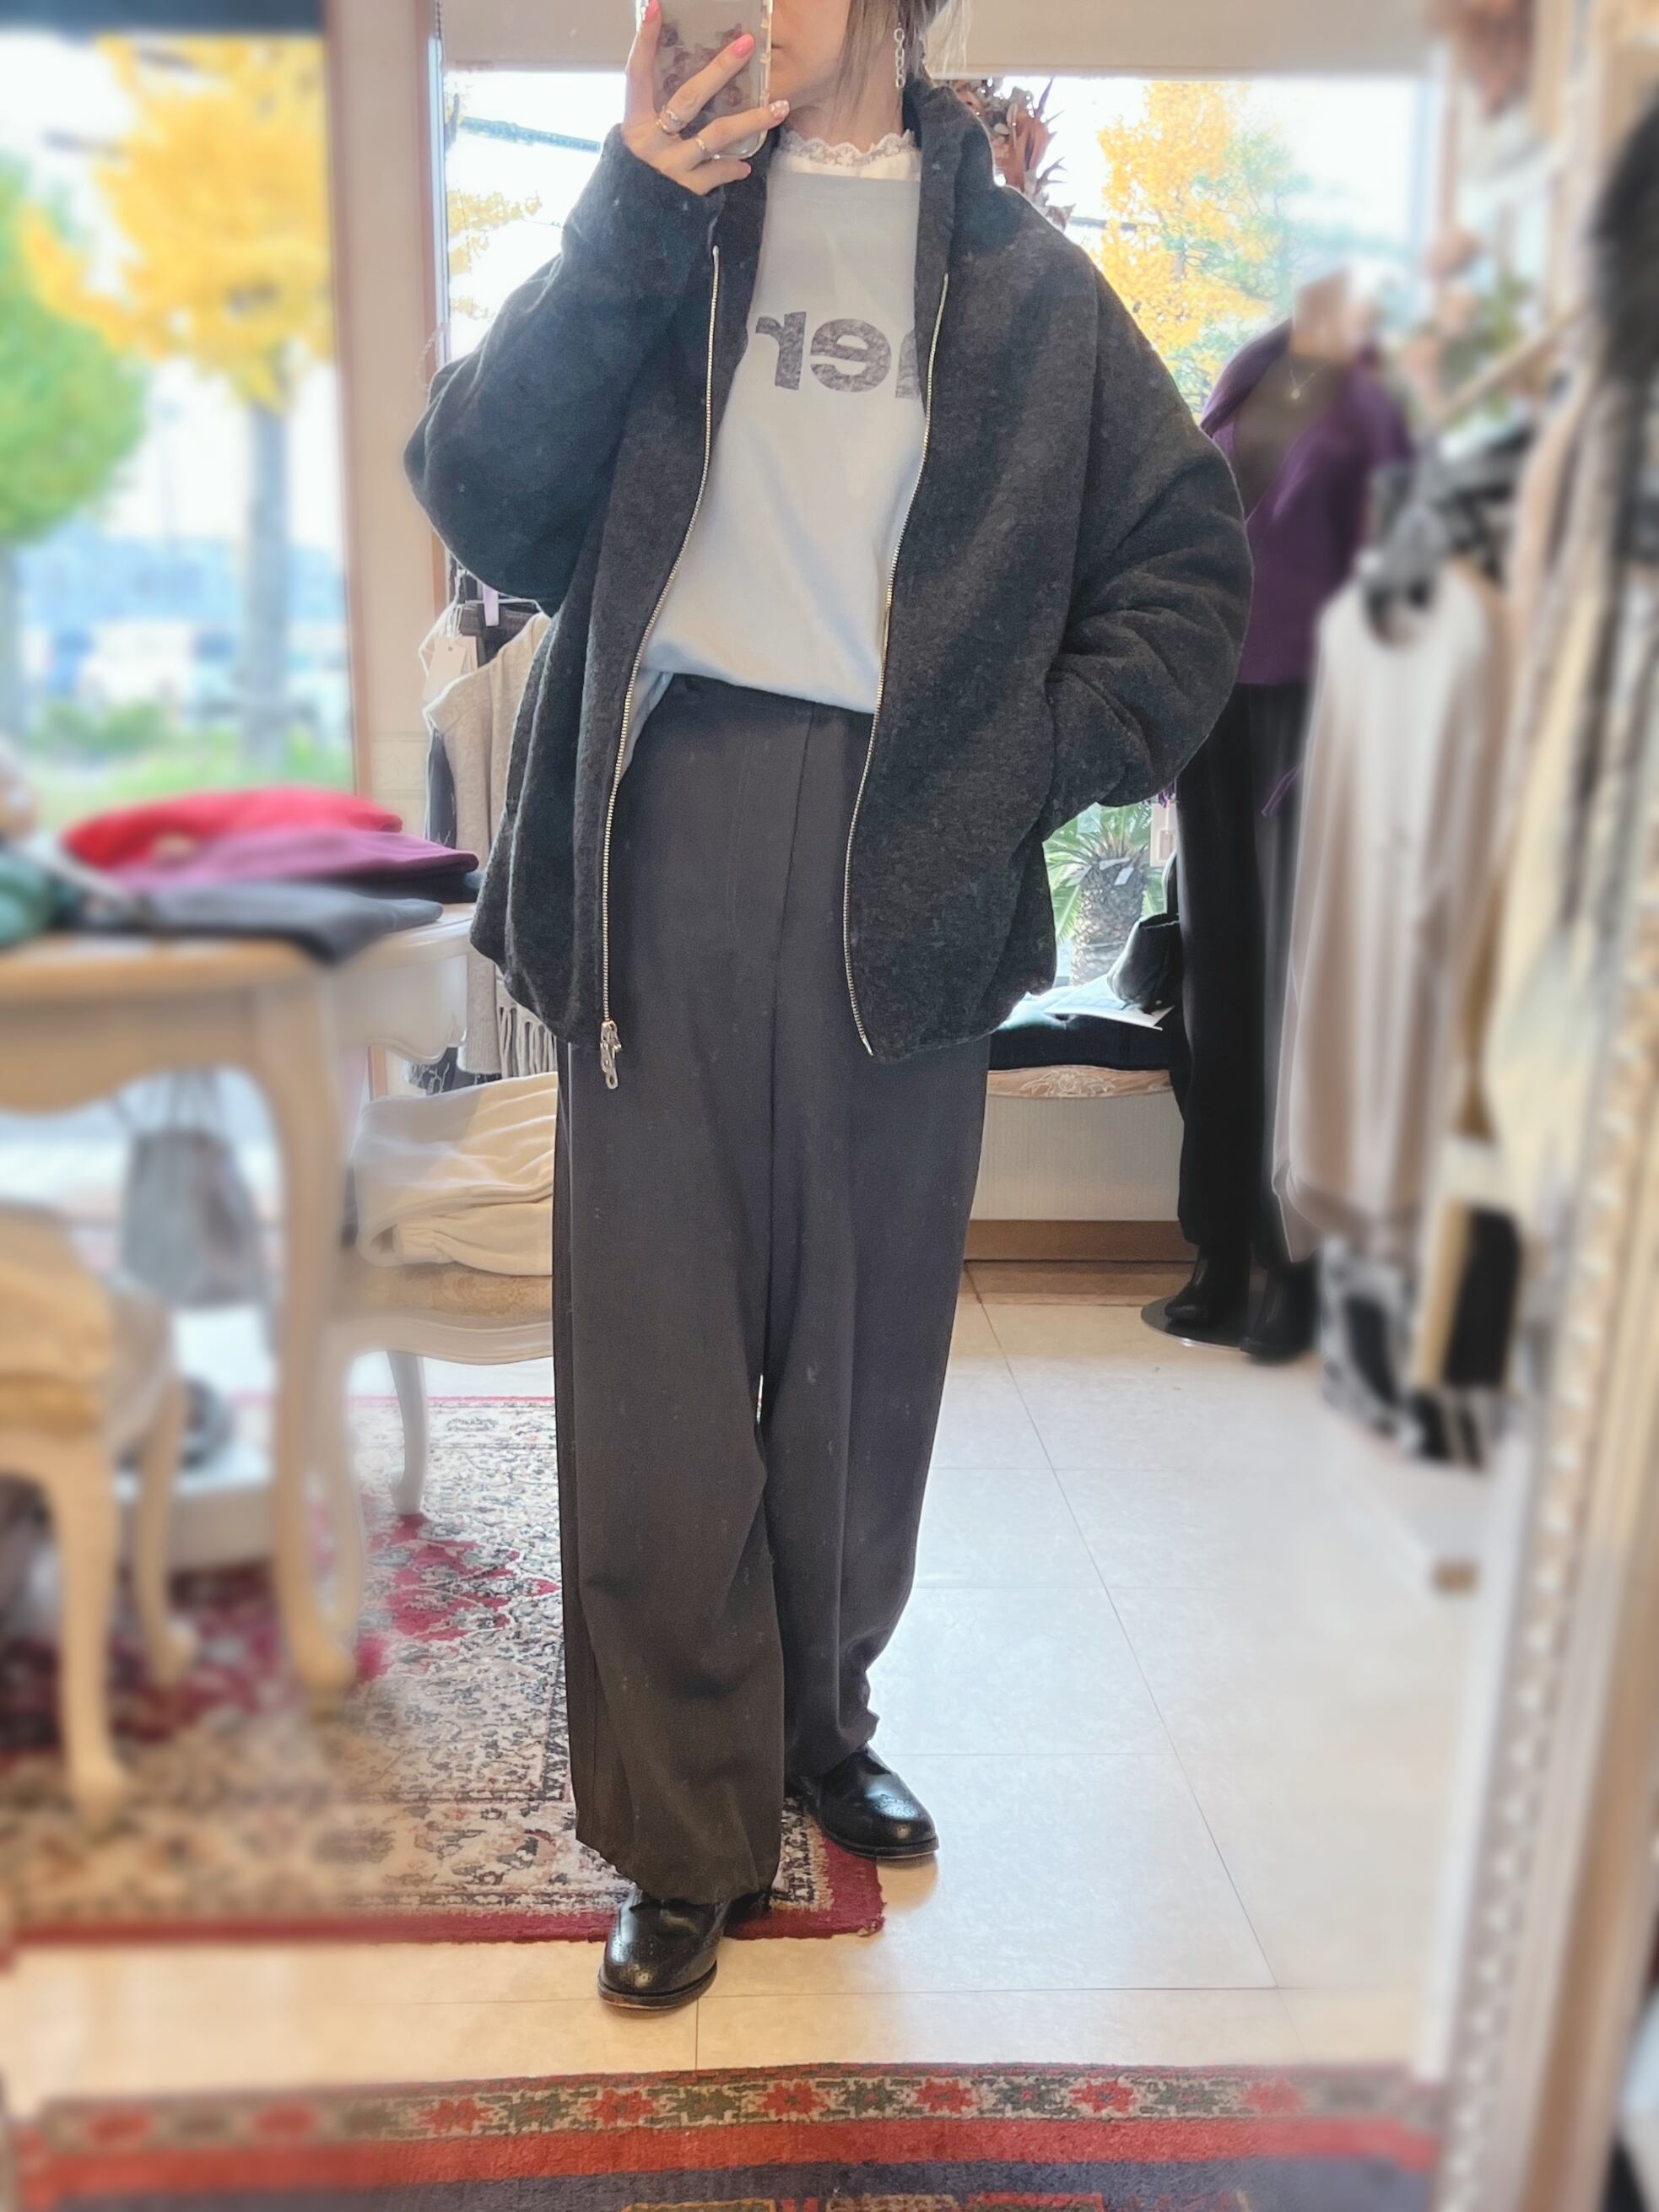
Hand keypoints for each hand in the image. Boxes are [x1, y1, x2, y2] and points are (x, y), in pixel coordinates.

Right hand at [624, 0, 787, 195]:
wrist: (629, 224)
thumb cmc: (638, 172)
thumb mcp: (640, 136)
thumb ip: (655, 108)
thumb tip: (677, 65)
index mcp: (634, 121)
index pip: (637, 74)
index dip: (644, 41)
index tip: (656, 8)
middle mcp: (651, 141)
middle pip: (689, 98)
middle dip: (719, 69)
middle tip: (745, 43)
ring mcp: (670, 166)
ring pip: (716, 136)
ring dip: (751, 122)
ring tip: (779, 108)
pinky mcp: (686, 191)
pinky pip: (717, 173)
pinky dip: (732, 168)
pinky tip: (746, 165)